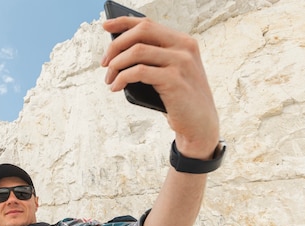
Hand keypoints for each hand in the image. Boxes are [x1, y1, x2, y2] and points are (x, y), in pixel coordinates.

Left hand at [101, 16, 219, 158]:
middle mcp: (184, 47)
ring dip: (116, 65)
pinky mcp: (175, 80)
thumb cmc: (179, 99)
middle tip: (104, 63)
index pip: (148, 23)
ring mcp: (181, 63)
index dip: (124, 22)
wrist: (200, 125)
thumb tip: (118, 51)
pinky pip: (138, 72)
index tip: (105, 25)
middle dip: (116, 45)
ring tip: (109, 79)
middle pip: (141, 32)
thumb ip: (153, 58)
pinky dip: (122, 78)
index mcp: (183, 42)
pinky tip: (116, 87)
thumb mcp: (169, 73)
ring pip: (137, 51)